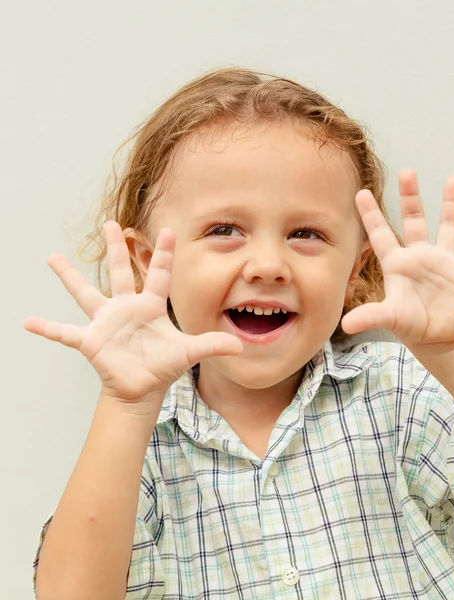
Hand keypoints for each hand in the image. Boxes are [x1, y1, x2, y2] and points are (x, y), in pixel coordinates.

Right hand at [24, 222, 242, 403]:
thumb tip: (241, 346)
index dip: (165, 253)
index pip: (160, 275)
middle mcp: (127, 308)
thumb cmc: (163, 366)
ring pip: (87, 294)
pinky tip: (28, 321)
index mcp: (151, 307)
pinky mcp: (91, 341)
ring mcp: (107, 323)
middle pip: (121, 272)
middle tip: (112, 223)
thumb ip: (212, 345)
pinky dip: (49, 328)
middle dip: (117, 248)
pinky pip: (65, 333)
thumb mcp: (189, 352)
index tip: (168, 229)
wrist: (142, 388)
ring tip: (53, 258)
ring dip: (71, 277)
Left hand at [341, 170, 453, 352]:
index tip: (362, 192)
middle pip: (414, 220)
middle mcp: (420, 256)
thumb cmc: (410, 324)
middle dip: (410, 197)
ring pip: (448, 227)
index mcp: (398, 263)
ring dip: (451, 205)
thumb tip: (346, 324)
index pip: (380, 234)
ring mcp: (444, 263)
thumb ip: (370, 316)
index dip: (371, 214)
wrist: (436, 338)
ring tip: (453, 179)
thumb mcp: (389, 318)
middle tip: (407, 172)